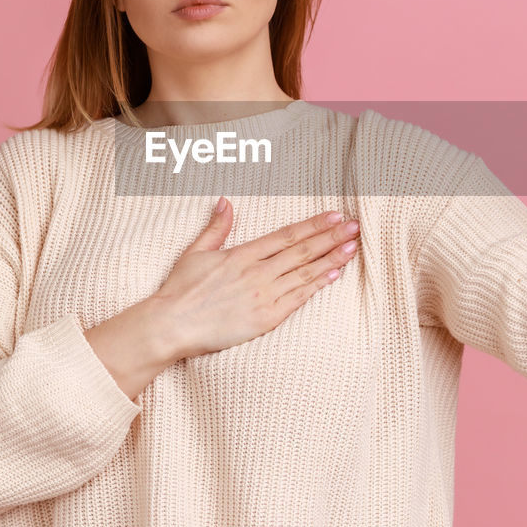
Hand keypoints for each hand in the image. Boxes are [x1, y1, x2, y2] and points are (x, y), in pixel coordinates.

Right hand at [149, 199, 361, 358]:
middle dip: (331, 237)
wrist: (172, 324)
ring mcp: (263, 295)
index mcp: (242, 254)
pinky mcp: (265, 318)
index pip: (286, 235)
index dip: (312, 225)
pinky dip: (316, 285)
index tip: (334, 216)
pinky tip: (333, 275)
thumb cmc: (180, 290)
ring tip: (352, 248)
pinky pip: (297, 299)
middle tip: (355, 227)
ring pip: (304, 273)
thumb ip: (216, 227)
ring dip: (331, 258)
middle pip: (302, 251)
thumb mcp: (196, 252)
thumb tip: (226, 202)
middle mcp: (256, 272)